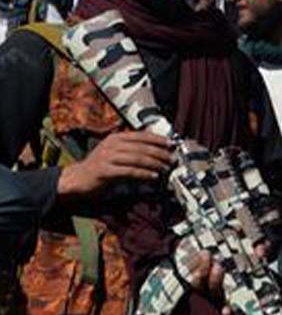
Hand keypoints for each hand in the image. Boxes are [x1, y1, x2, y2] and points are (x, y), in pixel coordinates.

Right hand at [57, 131, 172, 198]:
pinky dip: (144, 174)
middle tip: (172, 159)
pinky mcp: (105, 171)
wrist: (77, 178)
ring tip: (166, 168)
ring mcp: (107, 157)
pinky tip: (154, 176)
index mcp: (116, 137)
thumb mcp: (116, 152)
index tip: (171, 144)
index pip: (141, 135)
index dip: (158, 139)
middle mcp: (112, 144)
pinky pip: (130, 171)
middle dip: (160, 153)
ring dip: (155, 164)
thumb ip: (132, 149)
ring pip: (137, 158)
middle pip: (142, 147)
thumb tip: (156, 151)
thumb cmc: (101, 166)